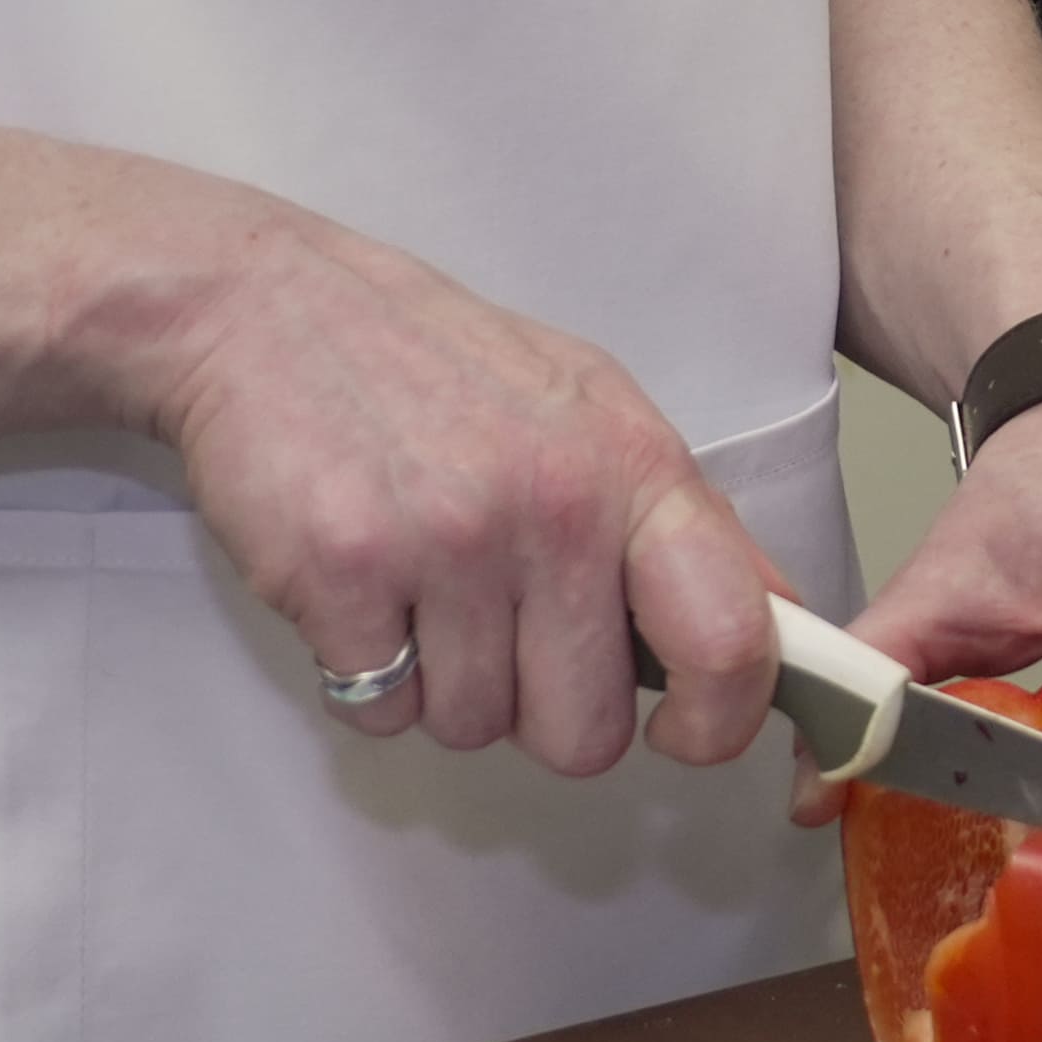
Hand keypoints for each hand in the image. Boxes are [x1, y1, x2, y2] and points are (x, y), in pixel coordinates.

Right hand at [128, 199, 788, 779]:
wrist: (269, 310)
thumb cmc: (435, 367)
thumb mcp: (590, 409)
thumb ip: (675, 523)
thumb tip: (771, 630)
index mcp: (634, 464)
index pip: (733, 638)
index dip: (720, 721)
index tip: (685, 730)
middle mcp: (555, 505)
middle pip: (586, 732)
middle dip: (542, 711)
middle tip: (501, 631)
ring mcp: (447, 542)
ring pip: (475, 729)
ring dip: (444, 687)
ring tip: (421, 587)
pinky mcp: (344, 577)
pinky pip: (380, 711)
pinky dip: (367, 676)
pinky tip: (362, 590)